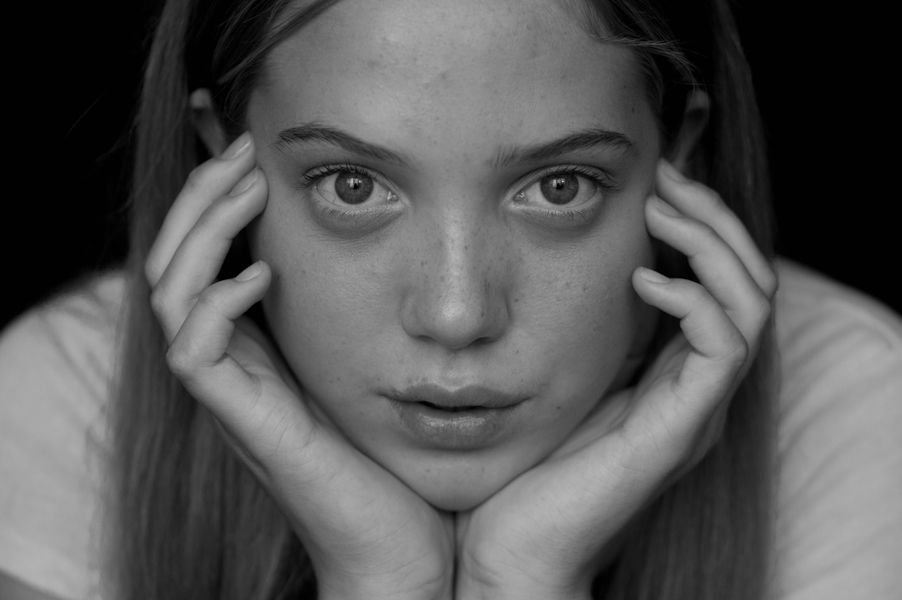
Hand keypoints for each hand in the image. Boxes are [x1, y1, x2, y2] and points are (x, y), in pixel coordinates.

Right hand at [144, 133, 453, 599]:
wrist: (404, 546)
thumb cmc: (400, 455)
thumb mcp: (381, 362)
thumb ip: (371, 311)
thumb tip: (406, 246)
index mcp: (260, 346)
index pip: (206, 258)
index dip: (215, 201)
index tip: (252, 150)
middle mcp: (236, 364)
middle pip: (174, 262)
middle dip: (200, 199)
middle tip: (240, 150)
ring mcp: (234, 395)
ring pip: (170, 295)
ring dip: (201, 233)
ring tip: (246, 189)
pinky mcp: (245, 424)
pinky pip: (194, 354)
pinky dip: (216, 306)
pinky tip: (261, 277)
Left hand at [454, 160, 776, 599]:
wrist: (511, 547)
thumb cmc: (525, 465)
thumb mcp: (558, 376)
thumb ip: (578, 330)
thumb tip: (561, 266)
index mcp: (671, 375)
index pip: (723, 283)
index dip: (702, 226)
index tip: (658, 183)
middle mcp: (696, 389)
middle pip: (751, 281)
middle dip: (715, 220)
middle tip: (669, 180)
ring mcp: (694, 410)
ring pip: (751, 304)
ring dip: (713, 246)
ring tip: (662, 214)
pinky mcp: (681, 430)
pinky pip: (724, 349)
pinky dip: (696, 300)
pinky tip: (644, 280)